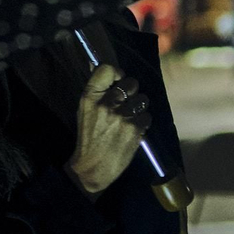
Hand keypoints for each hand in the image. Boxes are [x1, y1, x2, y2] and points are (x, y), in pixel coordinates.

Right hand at [66, 64, 150, 195]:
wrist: (92, 166)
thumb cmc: (90, 136)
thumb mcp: (85, 110)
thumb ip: (97, 90)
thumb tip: (102, 66)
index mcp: (89, 97)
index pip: (107, 69)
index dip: (117, 72)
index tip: (119, 80)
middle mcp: (106, 104)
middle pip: (131, 83)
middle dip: (132, 91)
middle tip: (125, 103)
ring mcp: (122, 116)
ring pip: (143, 99)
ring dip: (139, 108)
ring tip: (129, 118)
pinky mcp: (135, 129)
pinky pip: (147, 116)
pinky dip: (143, 123)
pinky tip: (133, 130)